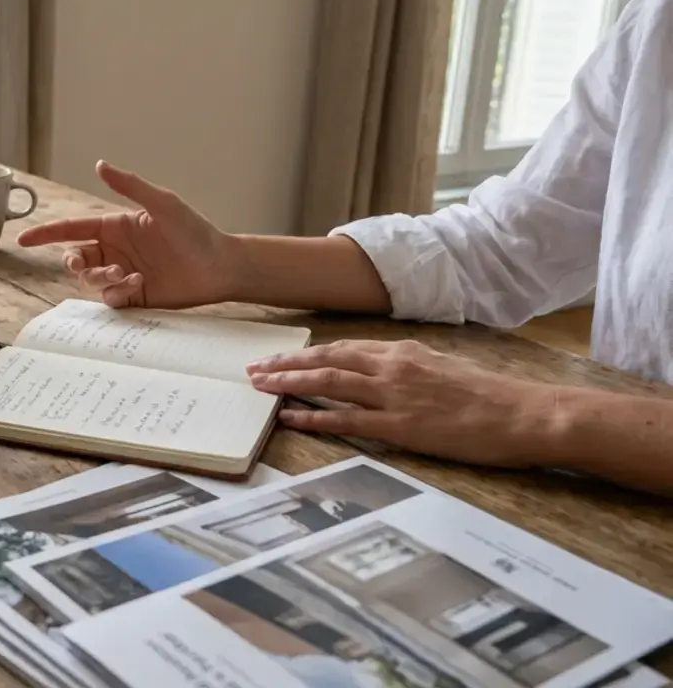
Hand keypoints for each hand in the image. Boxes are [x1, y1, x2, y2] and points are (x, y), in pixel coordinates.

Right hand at [16, 160, 241, 307]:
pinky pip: (109, 299)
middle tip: (81, 263)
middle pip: (75, 258)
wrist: (219, 266)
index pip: (71, 229)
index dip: (45, 234)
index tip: (22, 239)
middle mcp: (114, 251)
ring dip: (99, 279)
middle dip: (73, 262)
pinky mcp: (133, 296)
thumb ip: (129, 186)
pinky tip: (137, 284)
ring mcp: (122, 274)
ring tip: (126, 275)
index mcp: (114, 227)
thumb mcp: (162, 203)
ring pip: (89, 281)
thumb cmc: (194, 231)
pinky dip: (116, 293)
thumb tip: (100, 164)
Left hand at [246, 340, 563, 467]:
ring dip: (289, 383)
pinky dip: (314, 416)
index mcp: (402, 352)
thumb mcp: (442, 368)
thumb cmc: (488, 396)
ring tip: (260, 387)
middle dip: (285, 364)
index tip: (281, 358)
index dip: (307, 354)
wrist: (520, 413)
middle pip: (326, 360)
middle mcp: (391, 367)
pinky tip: (291, 417)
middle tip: (254, 369)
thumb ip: (407, 367)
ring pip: (328, 382)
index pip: (343, 349)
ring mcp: (393, 396)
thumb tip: (381, 371)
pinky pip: (345, 419)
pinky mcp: (399, 426)